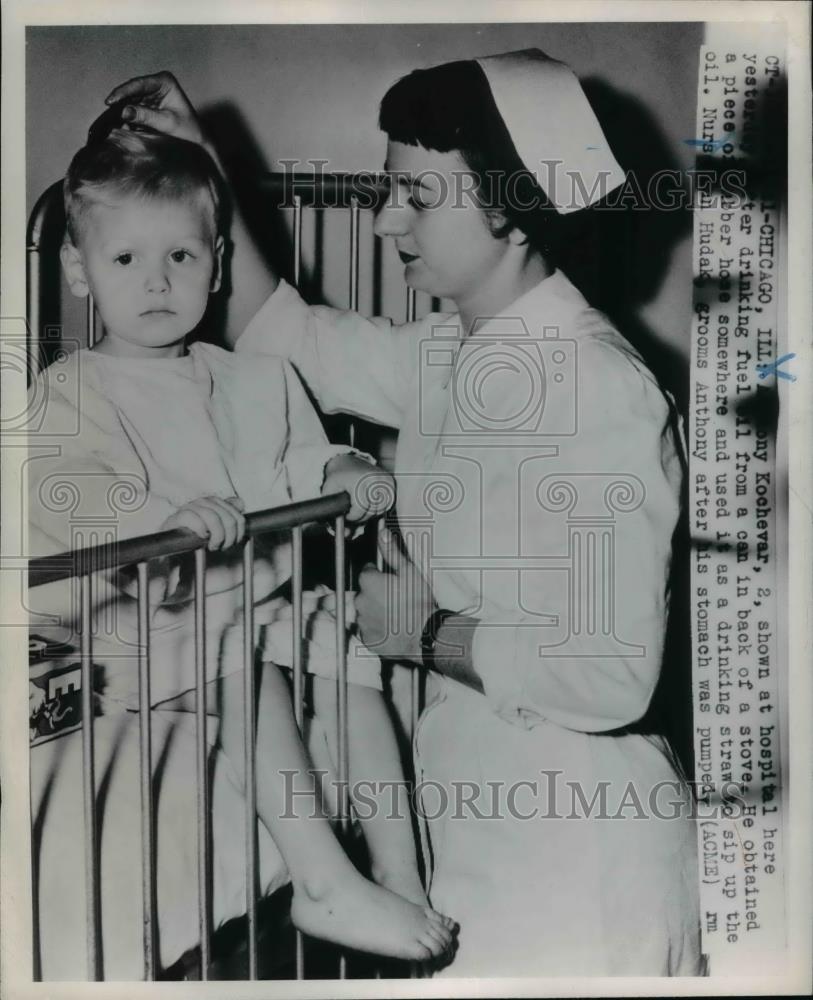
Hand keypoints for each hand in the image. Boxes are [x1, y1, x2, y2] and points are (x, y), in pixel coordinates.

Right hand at [104, 71, 203, 144]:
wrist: (197, 142)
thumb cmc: (188, 131)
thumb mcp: (166, 123)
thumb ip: (145, 116)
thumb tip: (124, 112)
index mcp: (165, 81)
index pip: (139, 84)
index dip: (122, 92)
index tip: (110, 101)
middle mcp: (157, 84)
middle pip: (132, 90)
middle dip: (120, 101)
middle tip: (107, 112)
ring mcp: (151, 93)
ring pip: (130, 99)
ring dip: (121, 110)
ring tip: (110, 121)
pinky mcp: (148, 105)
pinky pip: (133, 108)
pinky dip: (127, 117)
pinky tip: (119, 124)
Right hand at [160, 496, 245, 550]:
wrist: (175, 548)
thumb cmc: (197, 538)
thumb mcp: (217, 527)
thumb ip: (229, 514)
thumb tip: (239, 503)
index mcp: (214, 502)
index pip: (236, 514)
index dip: (239, 532)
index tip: (233, 542)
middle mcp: (203, 502)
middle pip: (227, 518)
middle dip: (228, 537)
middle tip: (223, 547)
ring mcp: (189, 508)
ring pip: (212, 517)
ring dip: (217, 536)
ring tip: (213, 545)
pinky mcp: (176, 517)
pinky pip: (192, 518)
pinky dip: (200, 528)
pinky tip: (201, 537)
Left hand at [322, 454, 395, 522]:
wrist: (347, 462)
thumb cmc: (338, 477)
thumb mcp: (329, 491)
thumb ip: (334, 514)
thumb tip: (347, 535)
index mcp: (360, 480)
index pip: (361, 509)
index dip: (352, 517)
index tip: (346, 514)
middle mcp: (375, 479)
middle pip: (372, 511)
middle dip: (361, 517)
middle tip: (352, 513)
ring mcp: (385, 480)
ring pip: (381, 510)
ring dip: (370, 513)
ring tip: (359, 507)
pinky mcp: (391, 482)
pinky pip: (387, 504)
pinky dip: (377, 508)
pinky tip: (368, 504)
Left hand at [355, 528, 435, 662]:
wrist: (425, 635)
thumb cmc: (419, 602)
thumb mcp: (409, 571)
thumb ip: (392, 552)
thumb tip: (382, 534)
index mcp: (368, 582)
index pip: (367, 571)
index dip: (380, 574)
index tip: (391, 579)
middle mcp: (360, 601)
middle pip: (365, 592)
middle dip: (377, 593)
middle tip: (396, 597)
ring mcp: (362, 622)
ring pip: (366, 611)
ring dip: (376, 610)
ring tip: (396, 613)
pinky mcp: (367, 639)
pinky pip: (369, 630)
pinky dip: (377, 628)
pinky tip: (392, 627)